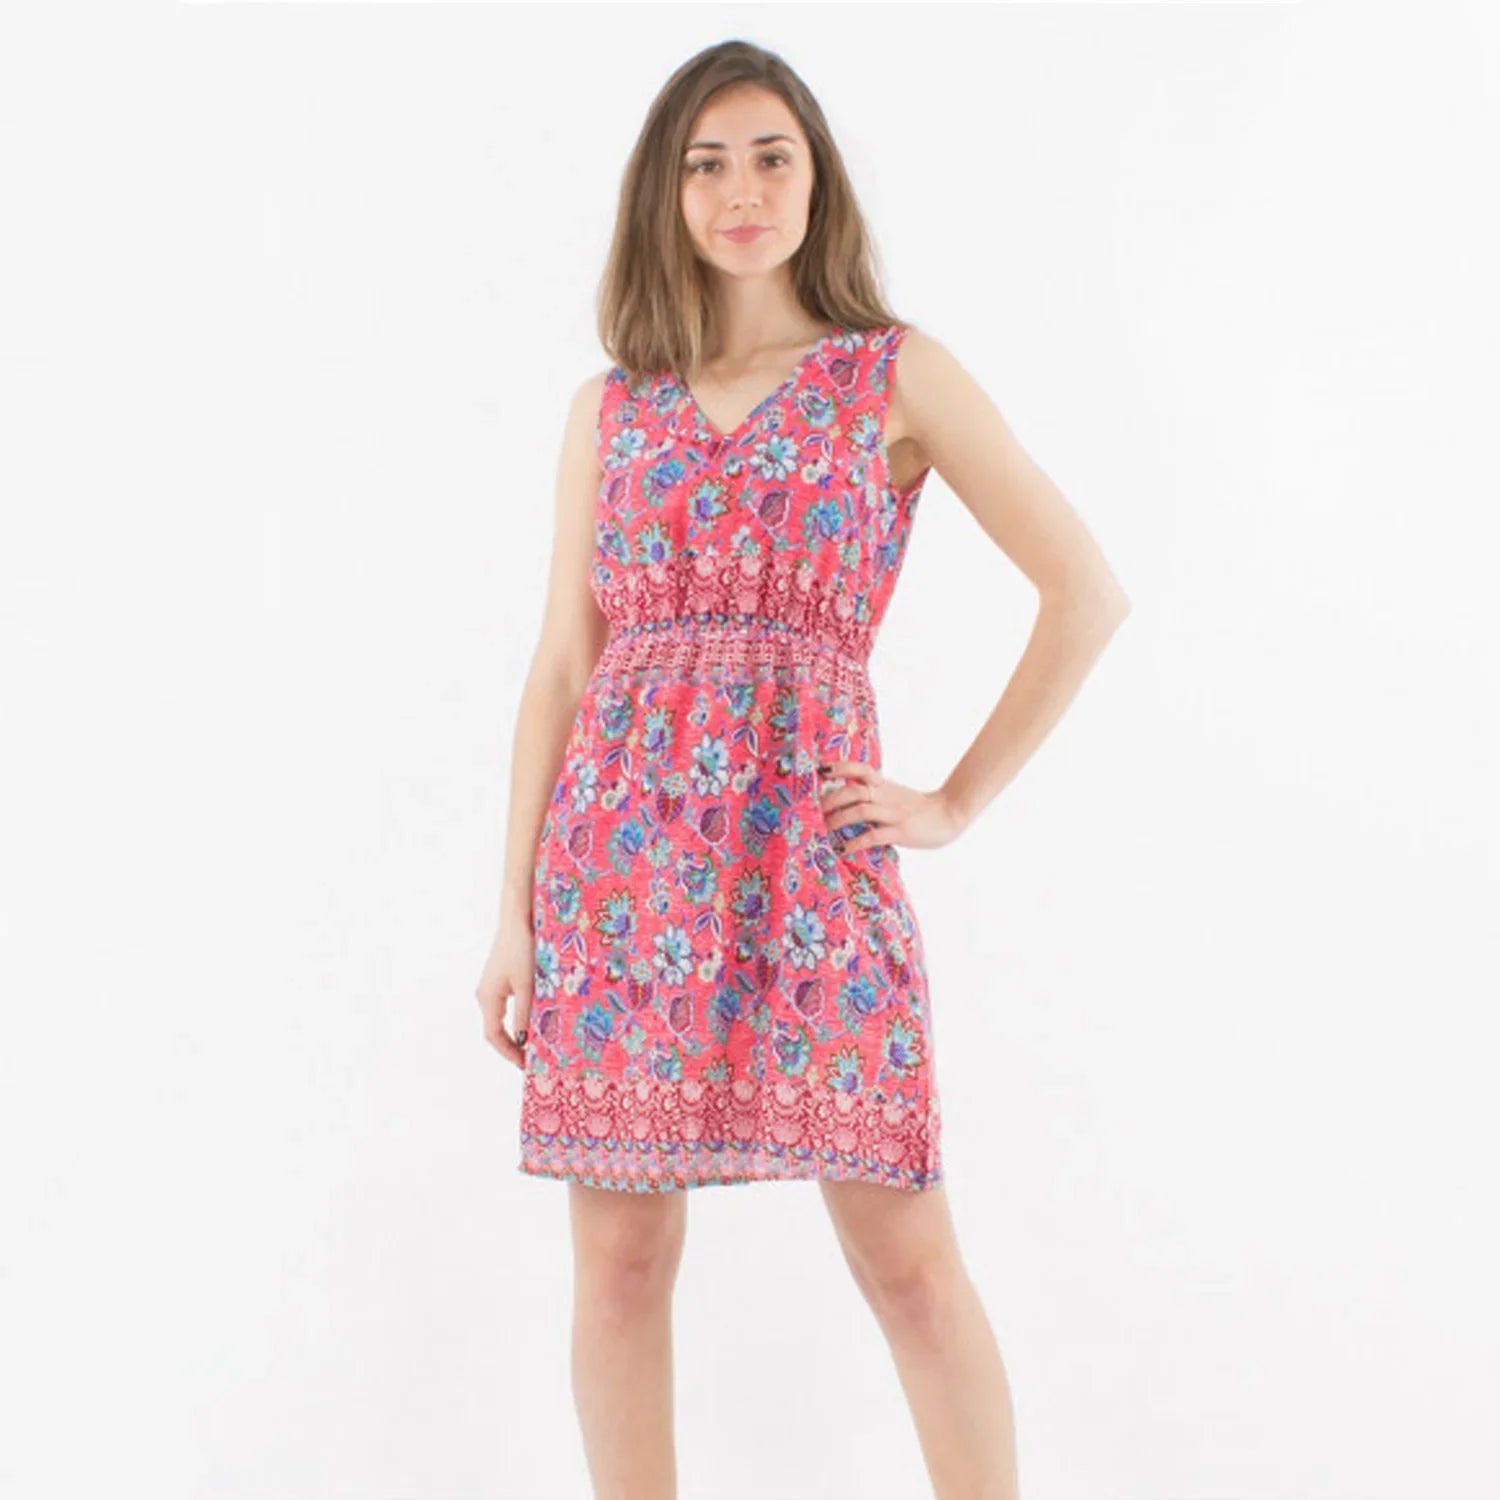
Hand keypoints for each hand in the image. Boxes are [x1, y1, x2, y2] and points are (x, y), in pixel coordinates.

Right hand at [475, 917, 533, 1070]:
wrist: (517, 918)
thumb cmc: (521, 948)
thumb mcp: (527, 985)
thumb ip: (525, 1014)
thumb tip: (524, 1041)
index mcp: (488, 998)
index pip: (494, 1036)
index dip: (508, 1054)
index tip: (524, 1066)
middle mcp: (486, 995)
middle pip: (496, 1030)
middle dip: (512, 1047)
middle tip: (532, 1060)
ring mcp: (492, 987)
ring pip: (502, 1019)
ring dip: (516, 1033)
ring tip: (535, 1045)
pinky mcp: (501, 979)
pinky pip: (507, 1006)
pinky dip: (518, 1019)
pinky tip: (534, 1021)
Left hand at [817, 760, 964, 854]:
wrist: (948, 814)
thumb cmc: (917, 808)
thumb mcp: (893, 794)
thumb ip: (874, 794)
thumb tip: (845, 800)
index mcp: (883, 785)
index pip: (860, 769)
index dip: (841, 767)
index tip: (821, 770)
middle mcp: (885, 796)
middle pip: (853, 790)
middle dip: (831, 799)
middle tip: (815, 810)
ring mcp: (893, 814)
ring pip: (861, 810)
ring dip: (839, 819)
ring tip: (825, 828)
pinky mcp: (900, 832)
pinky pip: (874, 835)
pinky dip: (857, 842)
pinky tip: (844, 848)